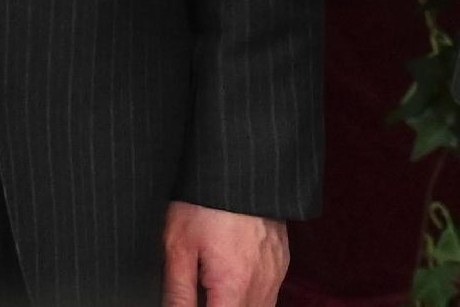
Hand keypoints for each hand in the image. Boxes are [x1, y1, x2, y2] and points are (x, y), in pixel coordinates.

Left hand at [163, 204, 289, 306]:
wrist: (240, 166)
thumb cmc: (207, 202)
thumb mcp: (179, 248)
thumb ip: (178, 294)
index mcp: (234, 285)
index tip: (194, 302)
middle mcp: (261, 283)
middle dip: (219, 306)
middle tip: (200, 294)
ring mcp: (275, 272)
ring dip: (235, 304)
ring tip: (214, 290)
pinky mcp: (281, 260)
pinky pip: (268, 293)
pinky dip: (250, 296)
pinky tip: (232, 282)